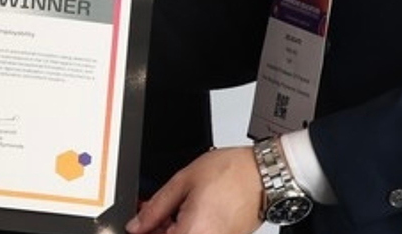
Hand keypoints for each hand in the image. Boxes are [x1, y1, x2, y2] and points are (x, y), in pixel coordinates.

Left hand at [126, 147, 262, 233]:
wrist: (265, 175)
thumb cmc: (231, 173)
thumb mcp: (183, 181)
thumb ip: (156, 207)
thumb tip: (137, 225)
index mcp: (193, 232)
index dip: (146, 231)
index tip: (140, 224)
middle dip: (159, 229)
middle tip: (155, 212)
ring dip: (174, 228)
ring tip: (178, 206)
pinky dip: (190, 227)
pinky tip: (190, 211)